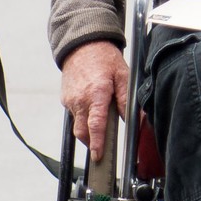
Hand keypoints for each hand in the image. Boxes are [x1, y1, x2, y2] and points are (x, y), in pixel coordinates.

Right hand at [59, 39, 127, 158]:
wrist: (83, 45)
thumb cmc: (105, 59)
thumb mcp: (123, 75)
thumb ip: (127, 99)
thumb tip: (134, 119)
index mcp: (96, 93)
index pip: (95, 124)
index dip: (97, 143)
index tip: (98, 155)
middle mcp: (80, 99)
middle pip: (82, 131)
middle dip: (91, 143)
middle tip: (101, 149)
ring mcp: (70, 100)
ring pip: (77, 125)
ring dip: (87, 130)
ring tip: (100, 127)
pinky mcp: (66, 100)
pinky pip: (74, 115)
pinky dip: (83, 118)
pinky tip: (92, 110)